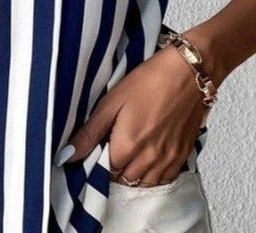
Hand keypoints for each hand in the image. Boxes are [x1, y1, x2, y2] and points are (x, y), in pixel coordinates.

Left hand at [53, 42, 210, 186]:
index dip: (97, 163)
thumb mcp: (112, 102)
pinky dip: (153, 175)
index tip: (96, 149)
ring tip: (128, 154)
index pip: (105, 173)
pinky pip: (165, 178)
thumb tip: (68, 155)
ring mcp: (168, 159)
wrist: (187, 73)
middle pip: (124, 180)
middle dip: (114, 169)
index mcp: (127, 146)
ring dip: (133, 175)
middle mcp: (149, 159)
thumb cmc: (148, 81)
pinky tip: (147, 159)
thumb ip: (90, 132)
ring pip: (145, 184)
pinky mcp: (183, 154)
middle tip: (111, 149)